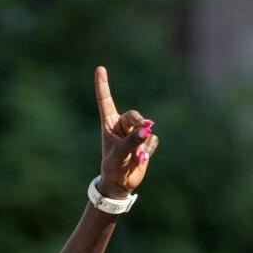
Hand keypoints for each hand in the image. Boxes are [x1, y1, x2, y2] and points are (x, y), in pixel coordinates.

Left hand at [94, 66, 159, 198]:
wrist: (120, 183)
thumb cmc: (113, 166)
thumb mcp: (119, 154)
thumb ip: (132, 141)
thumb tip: (148, 129)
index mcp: (109, 124)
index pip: (106, 101)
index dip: (103, 85)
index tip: (100, 68)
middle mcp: (122, 126)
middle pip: (133, 115)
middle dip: (139, 122)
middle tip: (144, 128)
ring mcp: (135, 133)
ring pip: (146, 128)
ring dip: (143, 141)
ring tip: (135, 156)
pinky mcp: (146, 142)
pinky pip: (153, 139)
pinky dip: (149, 149)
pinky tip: (142, 158)